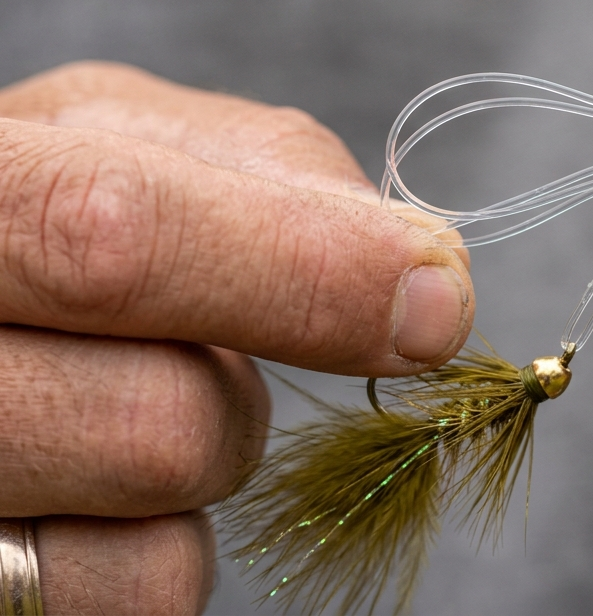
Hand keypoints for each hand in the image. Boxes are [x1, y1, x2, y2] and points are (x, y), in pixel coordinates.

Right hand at [0, 61, 473, 611]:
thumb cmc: (46, 198)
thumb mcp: (127, 135)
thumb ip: (278, 171)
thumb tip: (434, 274)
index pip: (113, 238)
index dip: (303, 274)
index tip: (434, 303)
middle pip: (163, 421)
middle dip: (248, 384)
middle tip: (221, 348)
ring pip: (165, 514)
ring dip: (209, 445)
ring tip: (125, 386)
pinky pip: (146, 588)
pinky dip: (166, 532)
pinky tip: (99, 475)